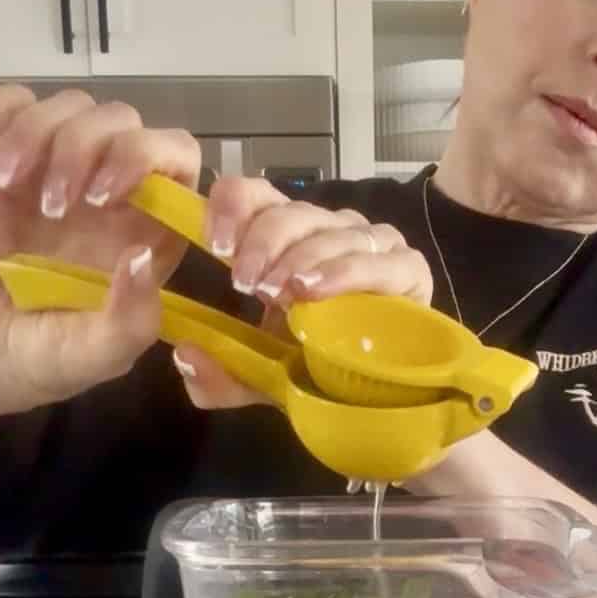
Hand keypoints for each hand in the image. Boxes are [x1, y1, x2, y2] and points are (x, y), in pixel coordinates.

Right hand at [0, 83, 202, 422]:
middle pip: (124, 122)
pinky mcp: (17, 157)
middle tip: (55, 204)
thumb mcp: (99, 356)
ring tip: (6, 184)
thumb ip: (130, 319)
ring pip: (71, 107)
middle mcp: (118, 191)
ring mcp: (67, 168)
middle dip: (88, 148)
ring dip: (36, 135)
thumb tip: (140, 258)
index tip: (109, 195)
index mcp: (154, 230)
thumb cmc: (51, 355)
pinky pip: (12, 103)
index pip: (179, 161)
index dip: (153, 158)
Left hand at [173, 177, 433, 410]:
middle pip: (293, 211)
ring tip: (280, 293)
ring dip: (300, 258)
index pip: (259, 195)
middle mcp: (331, 232)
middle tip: (246, 283)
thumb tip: (186, 355)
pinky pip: (380, 260)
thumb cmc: (322, 372)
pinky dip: (345, 271)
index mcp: (290, 239)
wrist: (382, 402)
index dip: (235, 206)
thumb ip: (221, 375)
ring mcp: (374, 246)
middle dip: (263, 242)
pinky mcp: (409, 271)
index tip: (215, 244)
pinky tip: (316, 289)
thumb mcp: (260, 378)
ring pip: (332, 230)